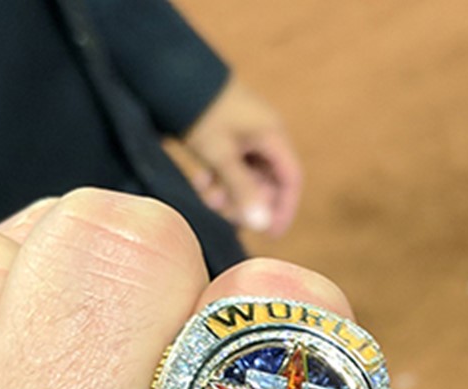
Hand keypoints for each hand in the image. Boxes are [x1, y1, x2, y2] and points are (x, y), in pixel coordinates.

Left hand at [182, 78, 302, 236]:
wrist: (176, 77)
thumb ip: (242, 190)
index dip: (284, 209)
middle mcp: (265, 135)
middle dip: (246, 201)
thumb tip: (261, 226)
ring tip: (205, 196)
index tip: (271, 233)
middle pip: (267, 181)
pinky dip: (219, 179)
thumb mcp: (221, 155)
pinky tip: (200, 181)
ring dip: (229, 192)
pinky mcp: (229, 136)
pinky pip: (232, 166)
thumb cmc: (203, 113)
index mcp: (273, 136)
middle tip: (224, 214)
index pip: (291, 180)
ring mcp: (247, 135)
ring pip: (247, 176)